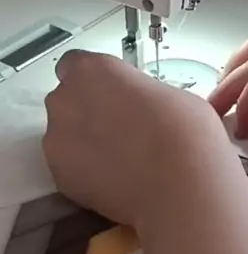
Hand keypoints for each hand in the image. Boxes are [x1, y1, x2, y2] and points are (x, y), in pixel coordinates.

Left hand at [44, 50, 217, 224]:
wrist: (178, 187)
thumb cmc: (185, 136)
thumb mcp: (173, 96)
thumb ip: (143, 95)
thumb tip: (147, 108)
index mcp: (93, 69)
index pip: (77, 65)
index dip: (96, 83)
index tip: (114, 96)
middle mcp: (67, 98)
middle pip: (68, 100)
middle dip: (89, 113)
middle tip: (123, 130)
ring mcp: (57, 138)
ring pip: (65, 136)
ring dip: (85, 144)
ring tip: (122, 161)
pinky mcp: (59, 175)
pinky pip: (68, 168)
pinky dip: (85, 173)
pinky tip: (114, 180)